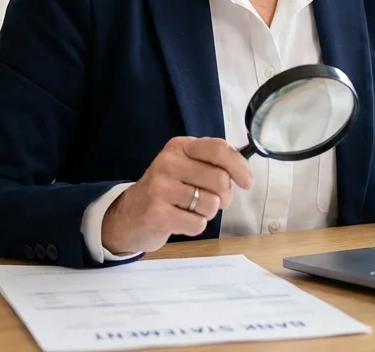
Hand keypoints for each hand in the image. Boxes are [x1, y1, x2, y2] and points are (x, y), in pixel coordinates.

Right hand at [102, 137, 253, 254]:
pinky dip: (194, 227)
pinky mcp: (157, 213)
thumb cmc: (166, 190)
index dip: (239, 166)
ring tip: (188, 210)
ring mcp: (160, 188)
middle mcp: (168, 163)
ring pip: (211, 204)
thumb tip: (244, 170)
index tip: (246, 182)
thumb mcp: (185, 167)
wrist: (128, 215)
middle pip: (220, 180)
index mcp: (179, 147)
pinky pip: (198, 225)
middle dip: (222, 197)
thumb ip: (212, 164)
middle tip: (207, 200)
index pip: (218, 149)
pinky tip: (178, 220)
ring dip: (207, 213)